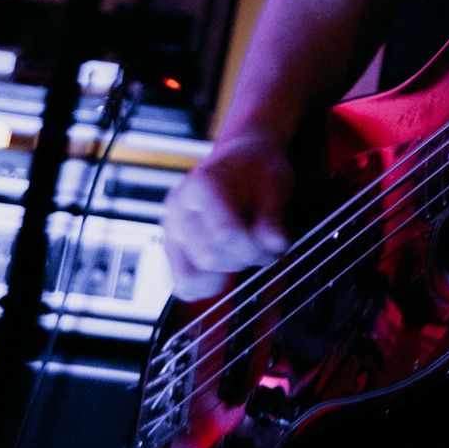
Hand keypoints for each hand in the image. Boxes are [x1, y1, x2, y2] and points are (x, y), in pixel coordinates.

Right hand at [163, 129, 293, 301]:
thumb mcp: (275, 180)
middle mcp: (179, 208)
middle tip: (263, 249)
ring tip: (243, 254)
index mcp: (202, 185)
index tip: (272, 246)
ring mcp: (171, 229)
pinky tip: (226, 273)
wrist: (240, 161)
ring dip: (225, 274)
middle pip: (208, 257)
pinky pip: (182, 283)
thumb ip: (273, 214)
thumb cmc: (255, 168)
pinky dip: (205, 287)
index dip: (254, 248)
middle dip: (242, 260)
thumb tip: (276, 243)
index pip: (224, 234)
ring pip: (191, 275)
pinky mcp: (172, 248)